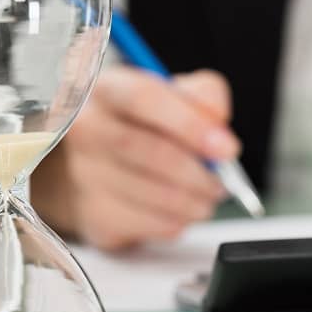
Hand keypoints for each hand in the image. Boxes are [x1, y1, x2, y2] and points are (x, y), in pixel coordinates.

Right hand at [32, 67, 237, 249]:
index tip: (226, 148)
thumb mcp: (175, 95)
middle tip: (222, 180)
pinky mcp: (95, 215)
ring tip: (207, 195)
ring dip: (193, 200)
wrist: (103, 166)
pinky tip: (182, 210)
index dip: (189, 124)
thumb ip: (203, 96)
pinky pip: (148, 224)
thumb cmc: (144, 125)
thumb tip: (217, 122)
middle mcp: (86, 128)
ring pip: (151, 194)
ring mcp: (85, 175)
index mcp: (106, 88)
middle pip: (147, 150)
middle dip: (197, 171)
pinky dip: (178, 220)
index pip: (143, 98)